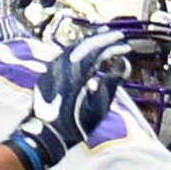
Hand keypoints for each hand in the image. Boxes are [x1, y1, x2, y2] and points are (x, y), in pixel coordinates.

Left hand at [3, 29, 127, 169]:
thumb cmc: (75, 124)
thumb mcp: (99, 106)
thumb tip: (124, 62)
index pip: (99, 50)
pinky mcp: (47, 72)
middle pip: (85, 44)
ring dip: (89, 42)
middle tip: (116, 35)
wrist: (44, 135)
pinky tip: (84, 51)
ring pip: (74, 47)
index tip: (126, 46)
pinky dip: (77, 50)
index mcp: (78, 72)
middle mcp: (64, 64)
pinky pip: (65, 54)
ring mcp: (53, 67)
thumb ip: (112, 81)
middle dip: (102, 38)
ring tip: (102, 37)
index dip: (114, 46)